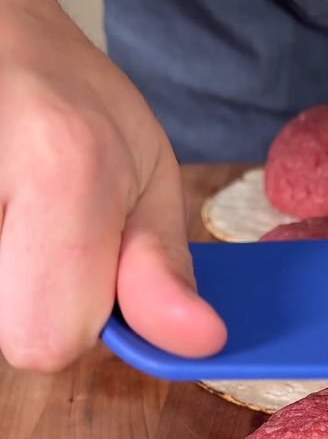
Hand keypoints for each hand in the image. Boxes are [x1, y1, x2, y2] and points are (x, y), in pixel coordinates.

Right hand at [0, 0, 225, 370]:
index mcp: (60, 172)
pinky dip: (0, 261)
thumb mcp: (146, 172)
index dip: (72, 320)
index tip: (81, 265)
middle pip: (12, 332)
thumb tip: (198, 341)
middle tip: (42, 230)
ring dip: (13, 277)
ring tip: (19, 207)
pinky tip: (6, 206)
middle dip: (36, 300)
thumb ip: (163, 267)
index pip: (44, 340)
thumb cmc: (69, 97)